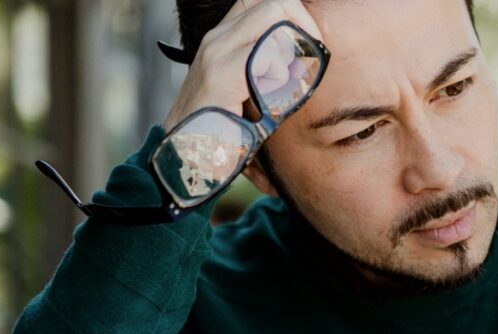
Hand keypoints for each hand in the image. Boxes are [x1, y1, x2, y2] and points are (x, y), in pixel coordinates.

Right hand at [163, 0, 322, 130]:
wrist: (182, 155)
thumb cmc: (217, 129)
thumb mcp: (242, 92)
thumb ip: (262, 72)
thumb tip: (297, 66)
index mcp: (223, 38)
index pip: (263, 3)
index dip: (294, 14)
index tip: (310, 44)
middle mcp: (218, 37)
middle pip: (275, 2)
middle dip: (306, 25)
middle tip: (315, 55)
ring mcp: (216, 52)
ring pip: (273, 15)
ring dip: (295, 47)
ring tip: (290, 80)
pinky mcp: (221, 74)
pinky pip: (268, 55)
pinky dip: (282, 76)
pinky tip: (271, 99)